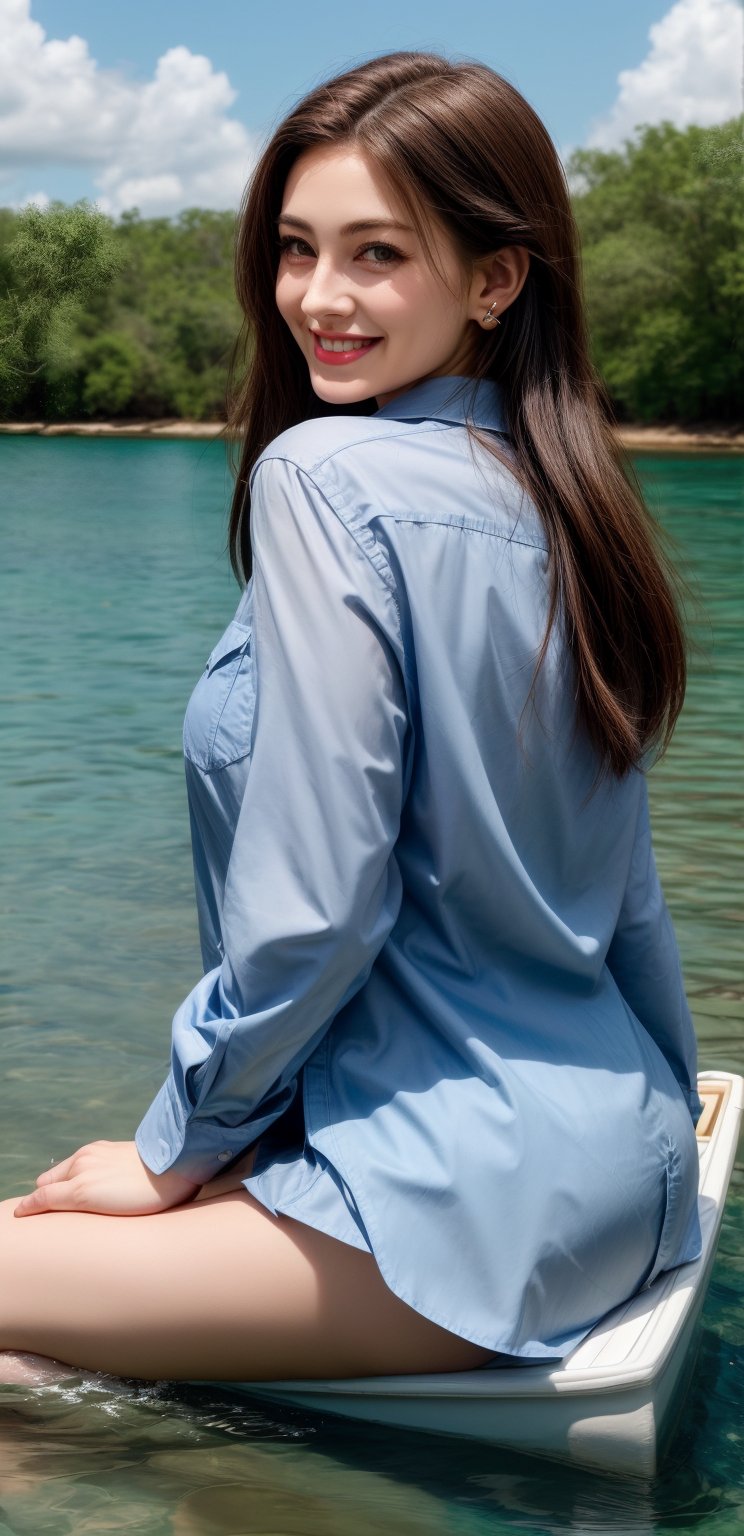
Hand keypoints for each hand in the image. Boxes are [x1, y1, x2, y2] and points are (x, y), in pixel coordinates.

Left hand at [13, 1140, 200, 1217]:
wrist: (178, 1168)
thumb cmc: (167, 1174)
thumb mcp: (138, 1169)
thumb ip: (122, 1175)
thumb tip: (126, 1190)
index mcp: (98, 1151)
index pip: (66, 1170)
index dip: (57, 1186)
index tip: (52, 1199)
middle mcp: (85, 1158)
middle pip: (51, 1178)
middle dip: (47, 1194)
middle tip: (48, 1214)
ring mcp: (81, 1173)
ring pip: (46, 1189)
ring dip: (41, 1203)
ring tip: (34, 1220)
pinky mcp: (81, 1193)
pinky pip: (44, 1200)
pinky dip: (31, 1207)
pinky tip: (21, 1215)